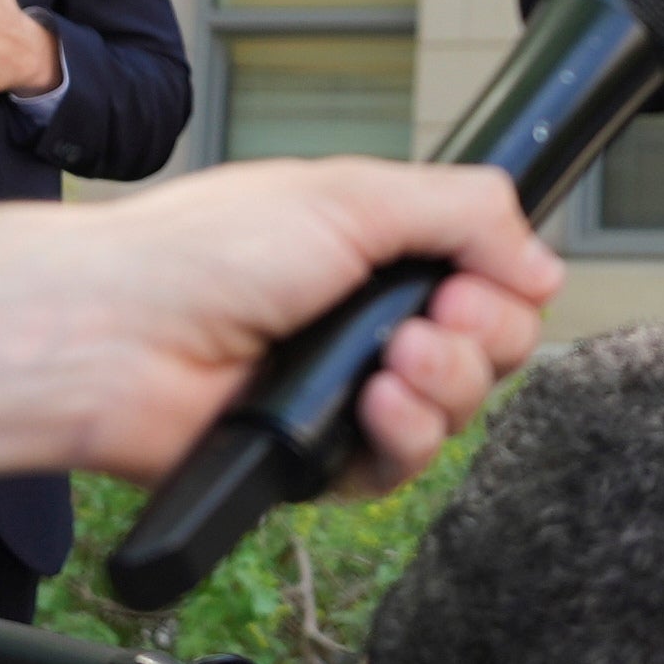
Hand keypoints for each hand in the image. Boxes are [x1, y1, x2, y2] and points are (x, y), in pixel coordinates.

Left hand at [0, 155, 560, 498]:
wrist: (119, 335)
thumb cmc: (204, 251)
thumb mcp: (354, 195)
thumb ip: (466, 211)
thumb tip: (544, 262)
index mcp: (374, 249)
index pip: (488, 278)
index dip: (503, 286)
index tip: (481, 279)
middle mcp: (365, 319)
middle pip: (487, 348)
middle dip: (481, 336)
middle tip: (433, 318)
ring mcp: (343, 391)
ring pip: (454, 411)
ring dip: (444, 386)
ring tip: (391, 363)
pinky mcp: (318, 460)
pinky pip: (400, 468)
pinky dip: (404, 437)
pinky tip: (373, 405)